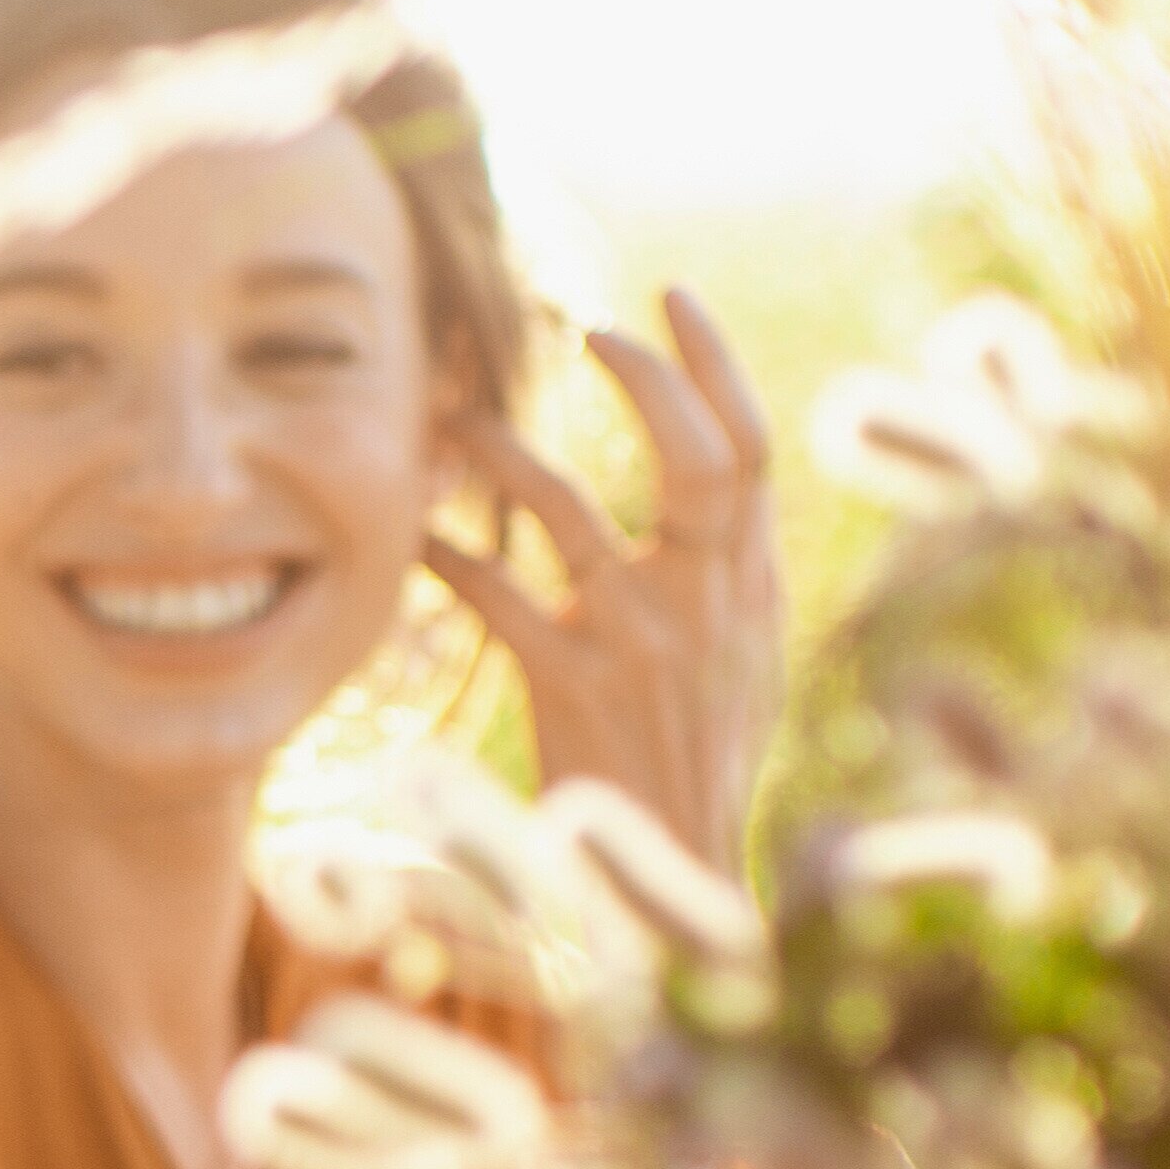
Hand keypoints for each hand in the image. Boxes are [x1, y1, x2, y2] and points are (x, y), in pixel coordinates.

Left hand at [423, 287, 780, 868]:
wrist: (679, 869)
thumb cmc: (703, 755)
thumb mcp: (747, 655)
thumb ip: (734, 566)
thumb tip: (725, 474)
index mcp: (751, 584)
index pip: (751, 447)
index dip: (714, 364)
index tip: (671, 298)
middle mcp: (706, 601)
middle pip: (694, 454)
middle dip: (643, 376)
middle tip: (587, 327)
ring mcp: (639, 641)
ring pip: (567, 510)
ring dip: (504, 450)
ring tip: (458, 417)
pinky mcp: (568, 686)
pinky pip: (496, 595)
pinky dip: (450, 554)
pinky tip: (418, 533)